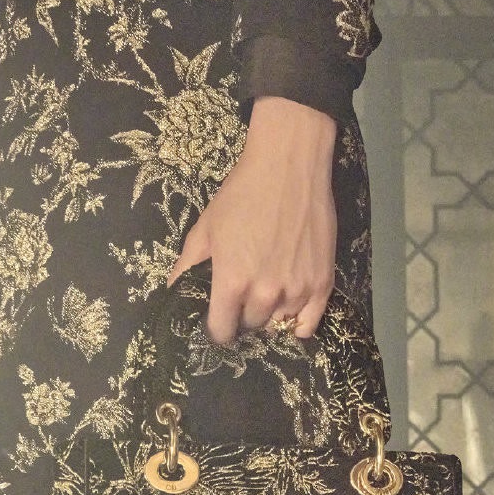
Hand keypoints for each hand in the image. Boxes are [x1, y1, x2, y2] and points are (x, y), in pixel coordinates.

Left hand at [165, 96, 337, 343]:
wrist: (289, 164)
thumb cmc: (242, 194)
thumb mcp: (206, 228)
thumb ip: (187, 265)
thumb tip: (171, 291)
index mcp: (232, 282)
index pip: (222, 330)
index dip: (217, 329)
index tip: (219, 320)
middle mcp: (265, 293)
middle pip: (251, 327)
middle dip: (244, 317)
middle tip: (244, 299)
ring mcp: (296, 290)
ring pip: (278, 324)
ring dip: (271, 315)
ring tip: (268, 295)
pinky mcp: (322, 283)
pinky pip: (309, 323)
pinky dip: (298, 323)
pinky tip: (290, 313)